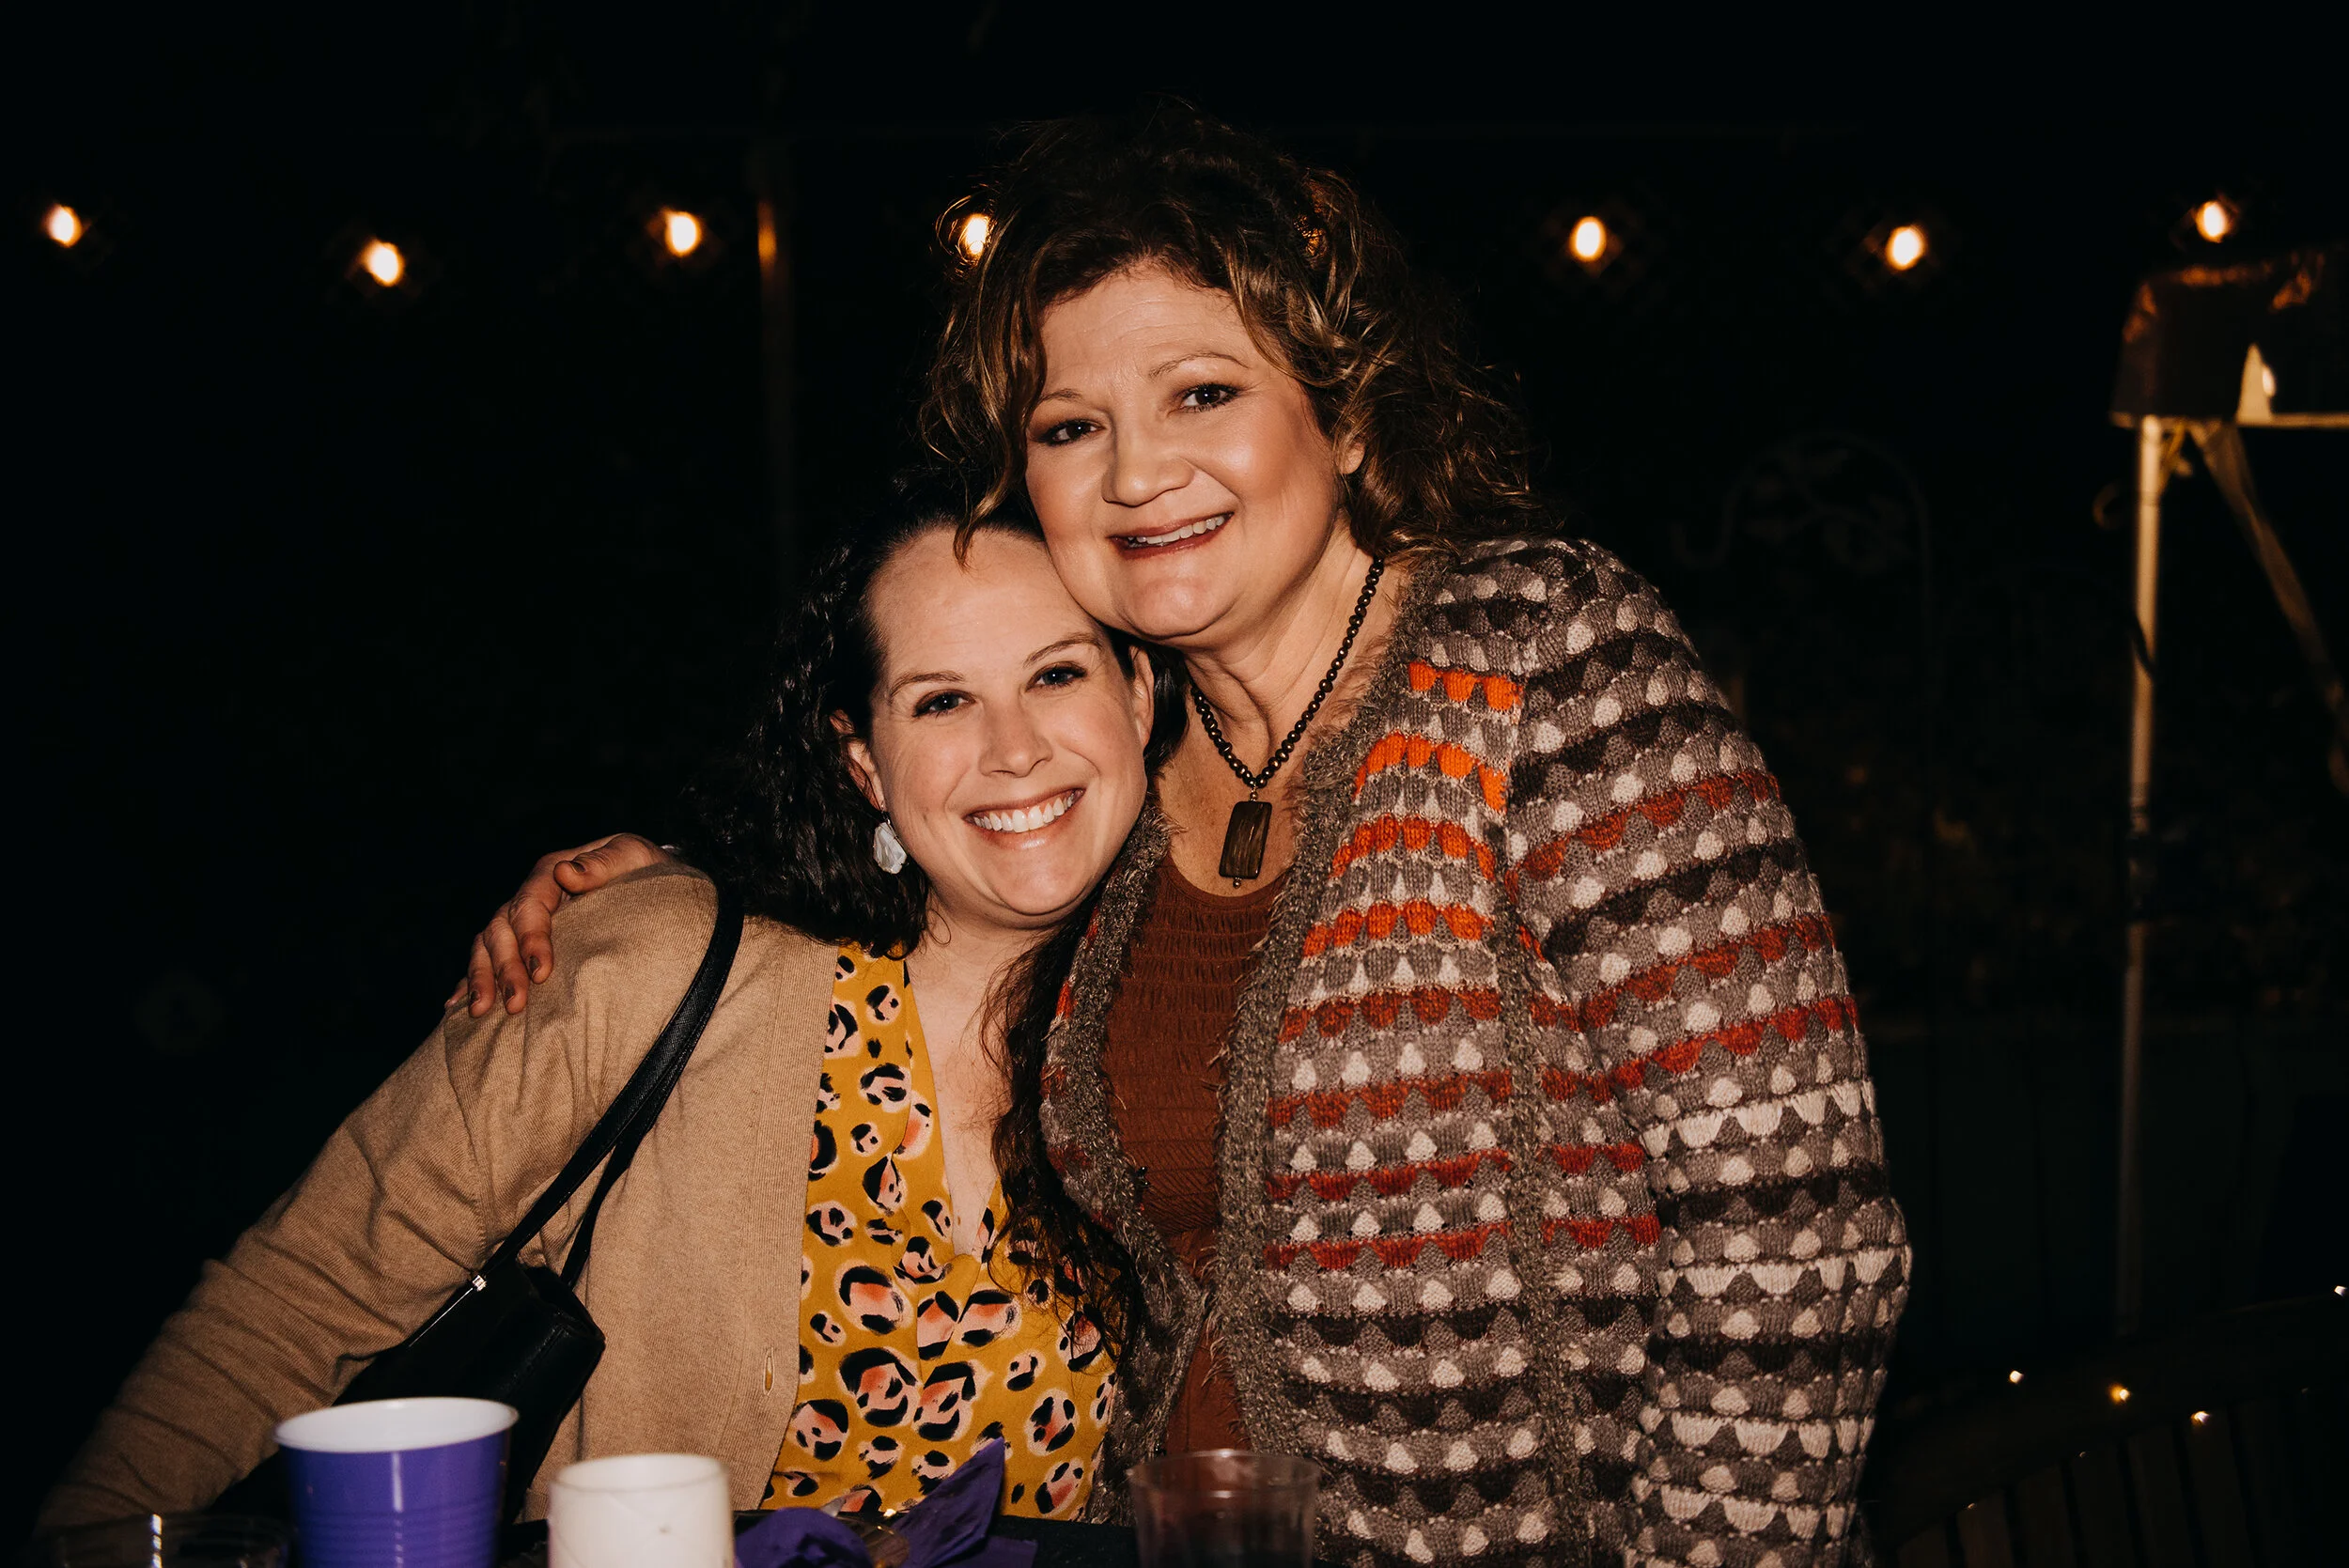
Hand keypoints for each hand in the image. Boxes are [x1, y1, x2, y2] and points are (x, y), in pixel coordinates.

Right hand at [448, 834, 674, 1015]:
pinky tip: (456, 1007)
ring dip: (482, 978)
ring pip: (487, 947)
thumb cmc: (645, 868)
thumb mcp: (633, 855)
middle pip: (502, 930)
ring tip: (480, 1012)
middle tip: (515, 1005)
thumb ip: (604, 862)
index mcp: (552, 873)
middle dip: (504, 968)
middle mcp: (530, 897)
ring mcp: (521, 922)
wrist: (653, 882)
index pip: (530, 905)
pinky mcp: (521, 944)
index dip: (531, 938)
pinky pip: (486, 961)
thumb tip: (566, 872)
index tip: (541, 972)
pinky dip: (470, 981)